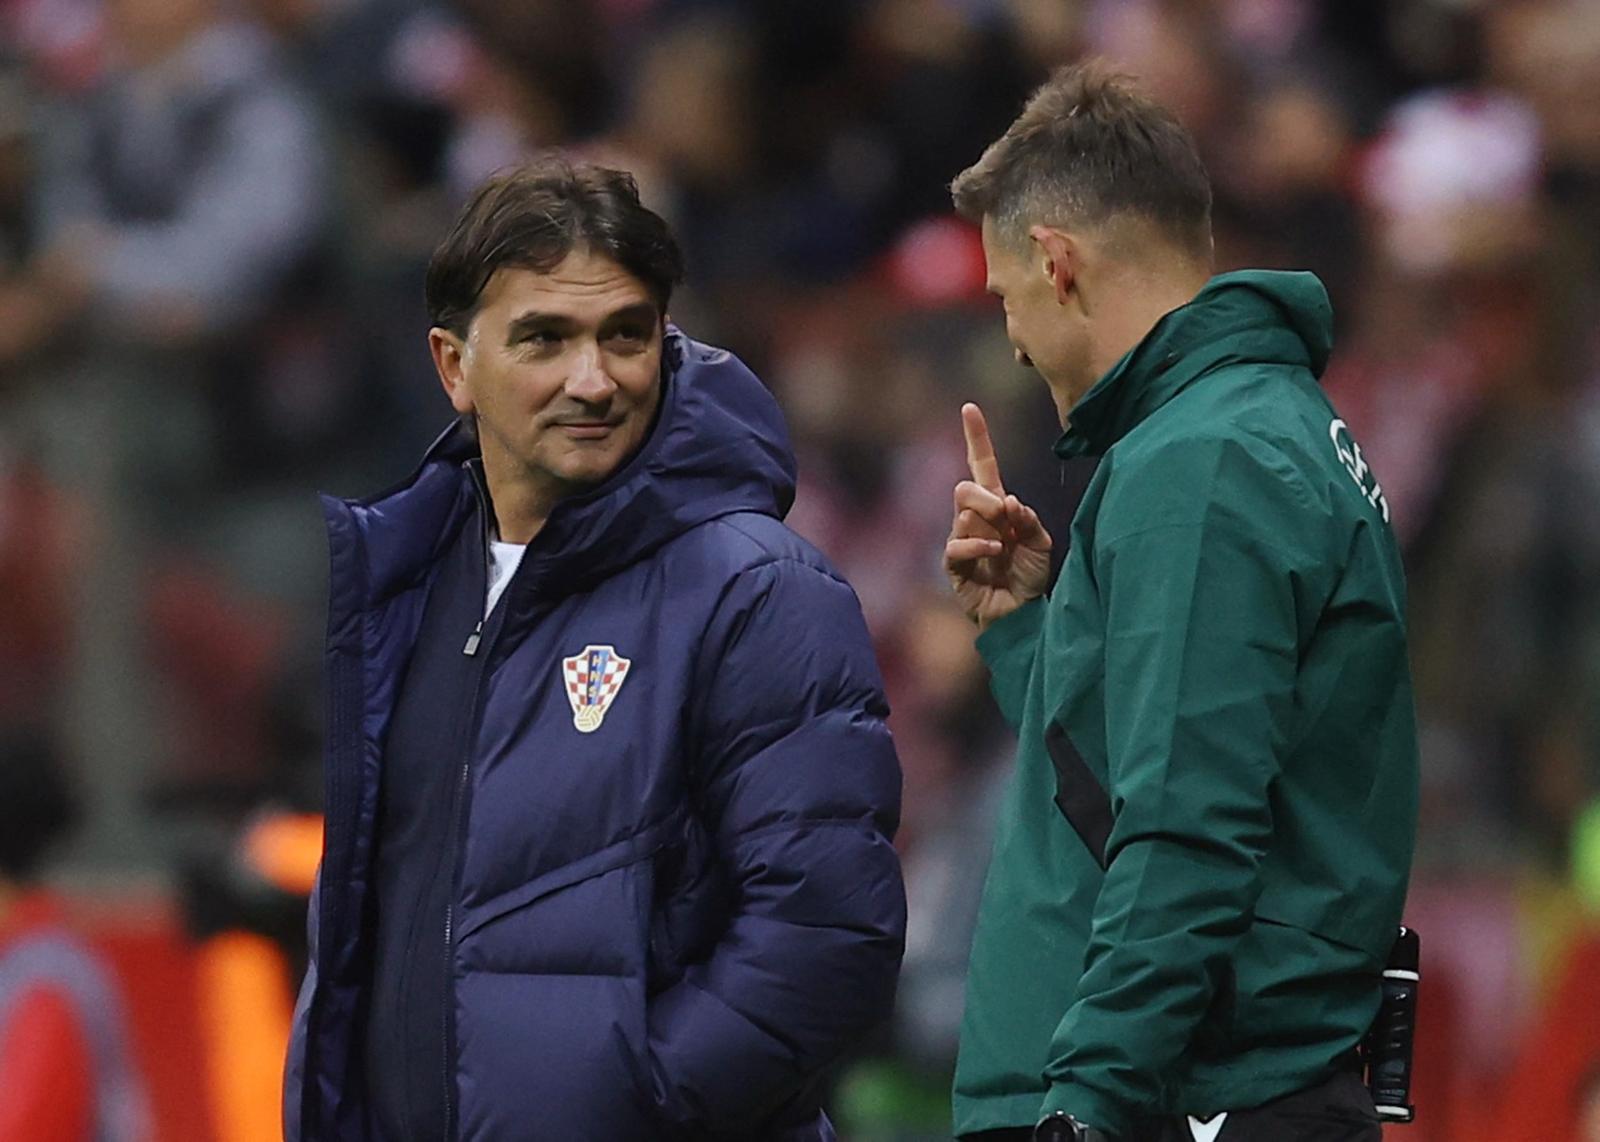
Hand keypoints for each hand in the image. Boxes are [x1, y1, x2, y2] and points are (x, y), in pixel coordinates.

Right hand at [944, 401, 1050, 629]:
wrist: (1024, 615)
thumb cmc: (1031, 577)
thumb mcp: (1041, 542)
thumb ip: (1028, 518)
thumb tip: (1008, 502)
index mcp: (996, 507)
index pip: (981, 465)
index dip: (976, 438)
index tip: (970, 408)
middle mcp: (975, 520)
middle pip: (965, 487)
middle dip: (986, 497)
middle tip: (1006, 516)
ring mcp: (961, 541)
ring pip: (963, 512)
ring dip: (989, 524)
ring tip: (1004, 546)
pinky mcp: (954, 566)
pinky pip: (957, 544)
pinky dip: (978, 545)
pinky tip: (995, 553)